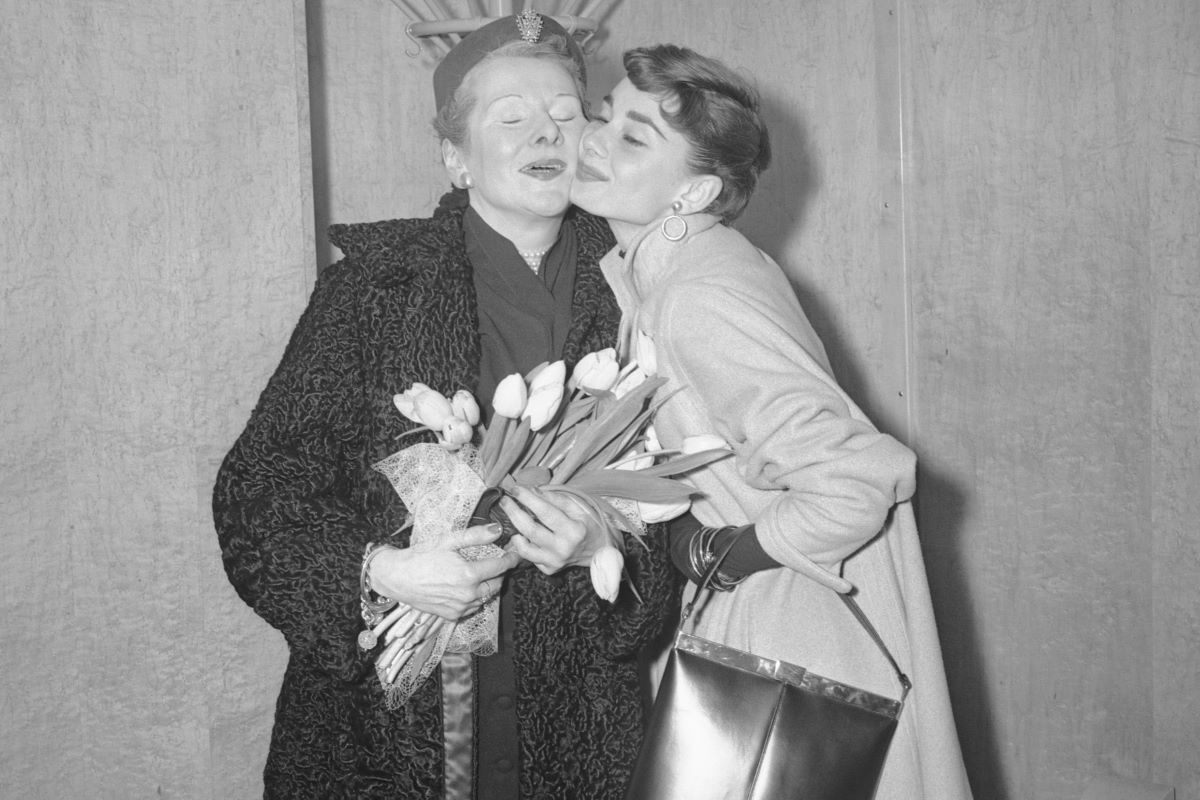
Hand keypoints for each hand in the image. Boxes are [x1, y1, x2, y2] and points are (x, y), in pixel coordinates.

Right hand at [369, 524, 518, 620]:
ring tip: (482, 572)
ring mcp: (460, 608)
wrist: (396, 577)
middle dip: (500, 572)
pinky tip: (468, 586)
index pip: (500, 567)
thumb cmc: (420, 556)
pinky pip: (473, 607)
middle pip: (496, 584)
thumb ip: (476, 536)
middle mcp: (468, 595)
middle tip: (498, 560)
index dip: (511, 558)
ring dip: (488, 585)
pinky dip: (475, 597)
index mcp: (469, 575)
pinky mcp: (452, 616)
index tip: (516, 552)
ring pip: (485, 597)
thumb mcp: (448, 541)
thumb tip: (498, 530)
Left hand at [501, 486, 606, 574]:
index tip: (515, 489)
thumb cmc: (587, 525)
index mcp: (574, 531)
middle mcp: (563, 548)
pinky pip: (528, 557)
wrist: (597, 549)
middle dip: (513, 512)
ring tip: (510, 516)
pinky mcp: (549, 569)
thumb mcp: (578, 508)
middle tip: (505, 500)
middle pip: (530, 529)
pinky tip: (521, 534)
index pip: (545, 512)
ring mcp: (555, 561)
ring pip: (524, 547)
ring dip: (513, 529)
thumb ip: (556, 499)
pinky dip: (521, 544)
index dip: (528, 499)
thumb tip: (533, 491)